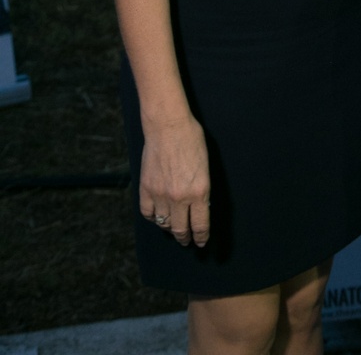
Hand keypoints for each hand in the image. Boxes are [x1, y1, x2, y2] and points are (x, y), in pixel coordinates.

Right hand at [139, 115, 210, 246]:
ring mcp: (161, 194)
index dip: (201, 237)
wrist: (168, 126)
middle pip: (181, 230)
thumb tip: (201, 206)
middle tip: (187, 240)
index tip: (201, 242)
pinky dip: (153, 217)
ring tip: (173, 228)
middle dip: (185, 238)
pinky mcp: (146, 189)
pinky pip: (148, 213)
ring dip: (170, 229)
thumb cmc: (191, 140)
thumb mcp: (205, 166)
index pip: (201, 225)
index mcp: (199, 192)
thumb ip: (202, 189)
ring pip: (164, 224)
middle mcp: (180, 197)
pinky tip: (157, 216)